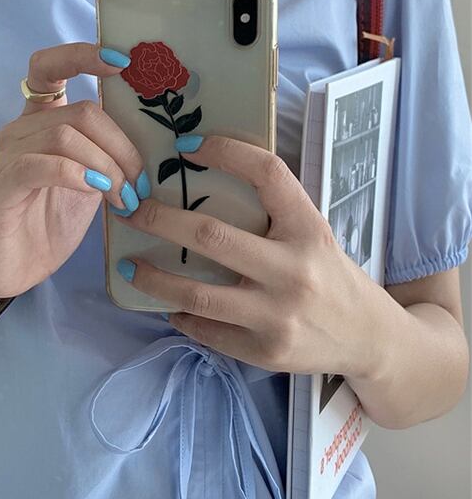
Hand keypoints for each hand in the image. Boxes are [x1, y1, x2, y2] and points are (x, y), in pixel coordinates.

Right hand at [0, 42, 148, 297]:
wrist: (13, 267)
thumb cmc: (52, 221)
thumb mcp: (92, 182)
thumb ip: (109, 154)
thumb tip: (157, 141)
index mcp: (43, 120)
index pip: (51, 66)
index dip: (84, 55)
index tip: (124, 63)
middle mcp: (22, 129)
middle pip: (81, 112)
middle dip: (122, 147)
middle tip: (140, 185)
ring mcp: (8, 154)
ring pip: (66, 136)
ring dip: (107, 167)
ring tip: (124, 200)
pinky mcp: (2, 183)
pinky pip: (42, 164)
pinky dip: (77, 174)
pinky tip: (97, 192)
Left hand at [113, 133, 383, 379]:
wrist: (370, 340)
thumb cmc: (331, 276)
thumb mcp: (313, 236)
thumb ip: (272, 217)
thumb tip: (199, 187)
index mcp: (309, 229)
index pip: (267, 174)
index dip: (226, 152)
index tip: (186, 146)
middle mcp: (295, 270)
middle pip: (211, 235)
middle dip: (159, 220)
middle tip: (131, 210)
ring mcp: (278, 315)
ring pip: (196, 294)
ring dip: (153, 278)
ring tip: (129, 266)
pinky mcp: (266, 352)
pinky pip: (207, 330)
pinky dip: (181, 316)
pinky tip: (171, 306)